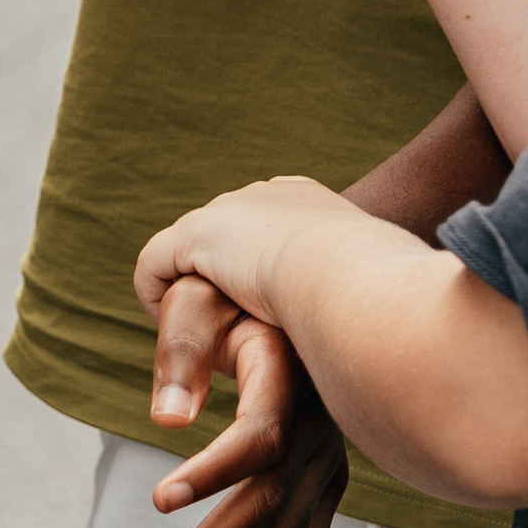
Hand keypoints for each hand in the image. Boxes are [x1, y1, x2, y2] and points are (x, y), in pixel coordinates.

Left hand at [134, 171, 370, 340]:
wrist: (346, 272)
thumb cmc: (372, 288)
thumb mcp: (372, 284)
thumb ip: (359, 292)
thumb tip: (368, 318)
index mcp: (307, 200)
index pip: (271, 225)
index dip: (262, 263)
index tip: (266, 300)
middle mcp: (265, 195)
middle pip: (225, 236)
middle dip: (221, 275)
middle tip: (226, 324)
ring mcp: (227, 211)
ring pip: (190, 253)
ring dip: (191, 291)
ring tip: (197, 332)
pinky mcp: (194, 236)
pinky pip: (155, 265)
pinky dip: (154, 294)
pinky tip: (170, 329)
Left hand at [145, 273, 352, 527]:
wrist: (302, 291)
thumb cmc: (236, 293)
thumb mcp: (202, 299)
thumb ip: (181, 350)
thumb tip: (165, 419)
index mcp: (292, 382)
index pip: (258, 437)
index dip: (211, 470)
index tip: (156, 498)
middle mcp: (321, 433)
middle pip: (273, 503)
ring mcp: (329, 467)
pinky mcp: (325, 490)